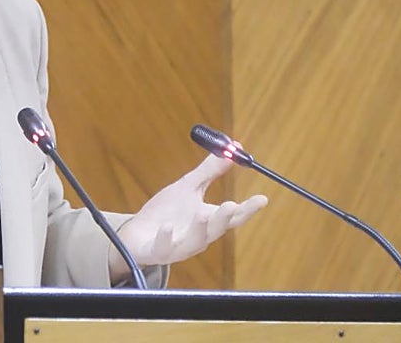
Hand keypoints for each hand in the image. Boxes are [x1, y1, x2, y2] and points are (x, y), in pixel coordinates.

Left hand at [113, 154, 266, 277]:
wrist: (138, 234)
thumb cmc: (167, 212)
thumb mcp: (189, 187)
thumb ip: (210, 171)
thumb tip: (234, 149)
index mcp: (208, 220)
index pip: (234, 216)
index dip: (249, 208)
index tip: (263, 198)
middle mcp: (198, 236)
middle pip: (216, 229)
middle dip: (224, 218)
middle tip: (233, 205)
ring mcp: (179, 245)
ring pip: (195, 242)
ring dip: (200, 229)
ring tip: (202, 214)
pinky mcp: (159, 251)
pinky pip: (164, 247)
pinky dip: (166, 238)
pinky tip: (167, 227)